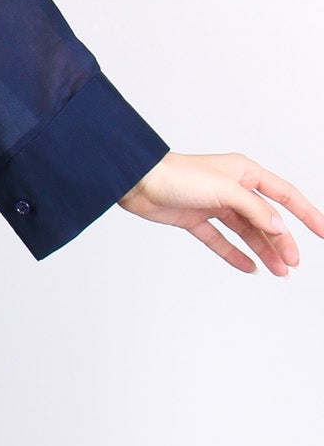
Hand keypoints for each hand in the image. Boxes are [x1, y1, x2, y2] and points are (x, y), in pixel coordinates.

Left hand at [118, 151, 321, 276]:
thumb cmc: (177, 175)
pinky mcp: (195, 219)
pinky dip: (235, 254)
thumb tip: (280, 227)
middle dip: (282, 241)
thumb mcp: (225, 190)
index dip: (307, 213)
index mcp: (243, 173)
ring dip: (263, 251)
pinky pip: (221, 241)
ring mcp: (213, 204)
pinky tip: (250, 268)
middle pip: (267, 218)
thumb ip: (255, 210)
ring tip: (279, 273)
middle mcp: (231, 188)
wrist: (137, 182)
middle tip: (293, 264)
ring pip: (246, 232)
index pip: (285, 194)